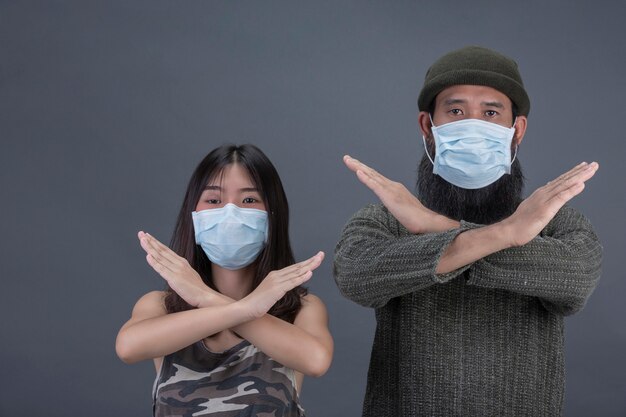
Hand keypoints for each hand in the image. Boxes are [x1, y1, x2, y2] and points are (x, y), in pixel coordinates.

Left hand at [138, 231, 213, 307]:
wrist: (205, 296)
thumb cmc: (196, 288)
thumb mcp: (188, 275)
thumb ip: (179, 270)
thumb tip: (171, 269)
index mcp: (182, 262)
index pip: (166, 250)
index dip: (156, 243)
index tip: (148, 236)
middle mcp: (179, 263)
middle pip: (162, 250)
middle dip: (150, 241)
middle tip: (141, 233)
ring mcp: (176, 270)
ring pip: (160, 257)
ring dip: (150, 248)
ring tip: (142, 240)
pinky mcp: (174, 279)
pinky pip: (162, 269)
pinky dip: (154, 262)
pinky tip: (148, 256)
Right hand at [240, 251, 324, 318]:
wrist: (246, 308)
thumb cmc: (258, 303)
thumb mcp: (272, 292)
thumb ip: (282, 287)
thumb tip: (292, 285)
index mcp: (275, 275)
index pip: (294, 267)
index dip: (306, 262)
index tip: (316, 258)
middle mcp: (276, 275)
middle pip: (297, 267)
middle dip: (311, 260)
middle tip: (322, 255)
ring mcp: (276, 281)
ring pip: (296, 272)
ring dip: (309, 266)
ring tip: (319, 260)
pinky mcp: (276, 289)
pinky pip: (291, 283)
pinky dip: (301, 277)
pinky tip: (310, 273)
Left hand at [343, 155, 457, 232]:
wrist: (427, 222)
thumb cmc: (416, 219)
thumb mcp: (401, 209)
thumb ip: (395, 205)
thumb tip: (392, 207)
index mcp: (393, 188)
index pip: (376, 178)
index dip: (365, 171)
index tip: (355, 165)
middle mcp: (391, 185)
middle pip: (371, 173)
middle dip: (358, 165)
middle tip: (346, 158)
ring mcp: (390, 190)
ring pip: (371, 176)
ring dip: (359, 167)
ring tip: (349, 160)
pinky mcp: (389, 196)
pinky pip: (375, 186)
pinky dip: (366, 178)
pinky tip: (358, 172)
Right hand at [500, 161, 598, 246]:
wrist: (509, 231)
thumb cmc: (520, 223)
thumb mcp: (533, 208)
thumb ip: (541, 200)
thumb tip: (547, 190)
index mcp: (541, 193)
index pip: (560, 181)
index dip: (573, 173)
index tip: (584, 166)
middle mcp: (544, 193)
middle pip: (565, 180)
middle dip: (580, 172)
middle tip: (594, 164)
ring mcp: (545, 200)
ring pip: (565, 185)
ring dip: (579, 177)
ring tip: (591, 170)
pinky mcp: (546, 209)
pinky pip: (561, 198)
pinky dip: (572, 190)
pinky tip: (581, 184)